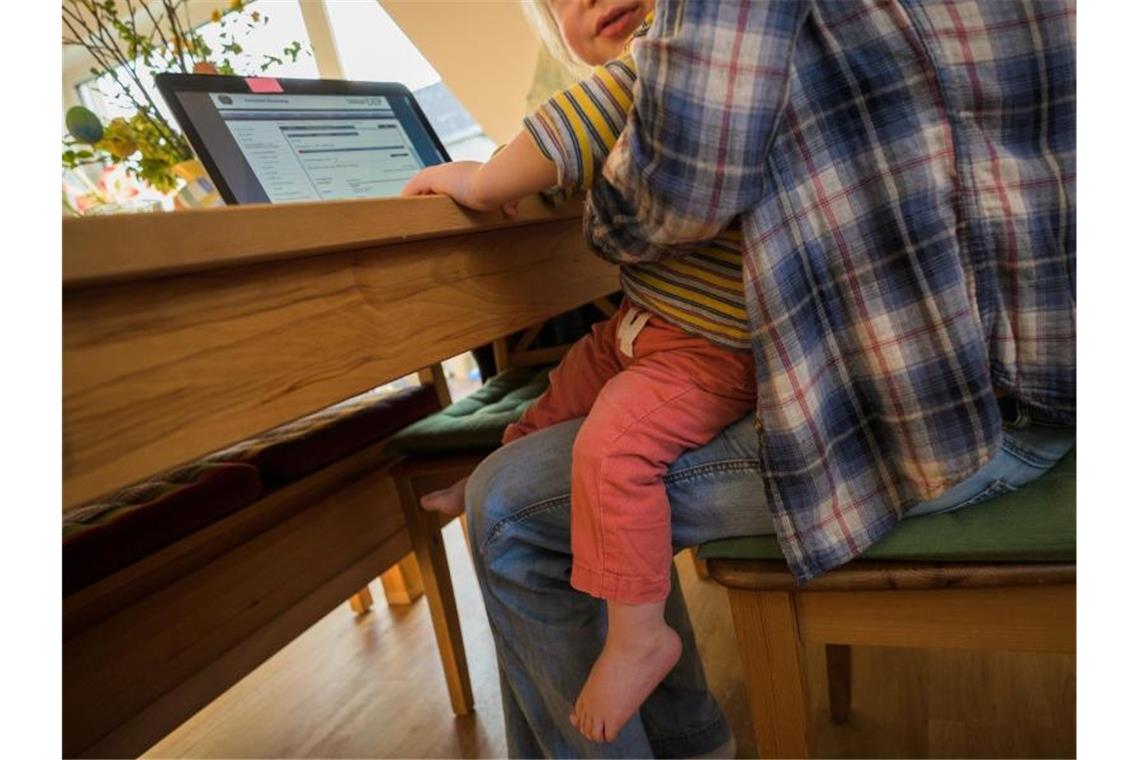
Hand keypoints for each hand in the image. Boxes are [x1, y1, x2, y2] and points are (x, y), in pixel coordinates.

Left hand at [401, 162, 517, 215]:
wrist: (492, 183)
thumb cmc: (500, 189)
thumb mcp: (502, 195)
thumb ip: (507, 203)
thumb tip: (514, 212)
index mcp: (464, 172)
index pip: (445, 182)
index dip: (437, 191)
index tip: (432, 202)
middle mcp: (450, 170)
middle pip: (428, 181)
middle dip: (422, 193)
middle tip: (414, 205)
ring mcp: (440, 174)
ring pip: (418, 184)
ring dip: (412, 196)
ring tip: (406, 207)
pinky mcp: (431, 179)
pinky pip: (411, 189)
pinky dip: (406, 198)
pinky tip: (401, 206)